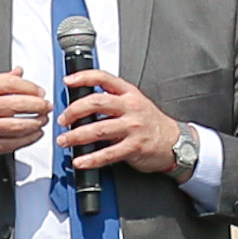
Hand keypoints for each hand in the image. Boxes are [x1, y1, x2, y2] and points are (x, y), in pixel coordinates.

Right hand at [0, 71, 51, 165]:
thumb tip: (19, 72)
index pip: (11, 84)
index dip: (30, 87)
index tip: (39, 91)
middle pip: (18, 104)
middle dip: (38, 105)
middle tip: (46, 105)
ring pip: (18, 125)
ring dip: (36, 122)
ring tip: (43, 119)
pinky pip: (13, 143)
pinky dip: (29, 138)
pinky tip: (36, 133)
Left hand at [55, 70, 186, 178]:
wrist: (175, 142)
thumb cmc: (151, 123)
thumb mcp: (135, 103)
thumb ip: (112, 101)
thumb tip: (83, 106)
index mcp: (129, 94)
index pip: (103, 78)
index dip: (83, 77)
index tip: (67, 82)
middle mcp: (131, 108)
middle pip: (96, 103)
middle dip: (74, 111)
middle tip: (62, 119)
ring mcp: (133, 128)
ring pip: (98, 129)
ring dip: (76, 136)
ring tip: (64, 140)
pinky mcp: (134, 147)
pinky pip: (108, 154)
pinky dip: (91, 159)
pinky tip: (80, 161)